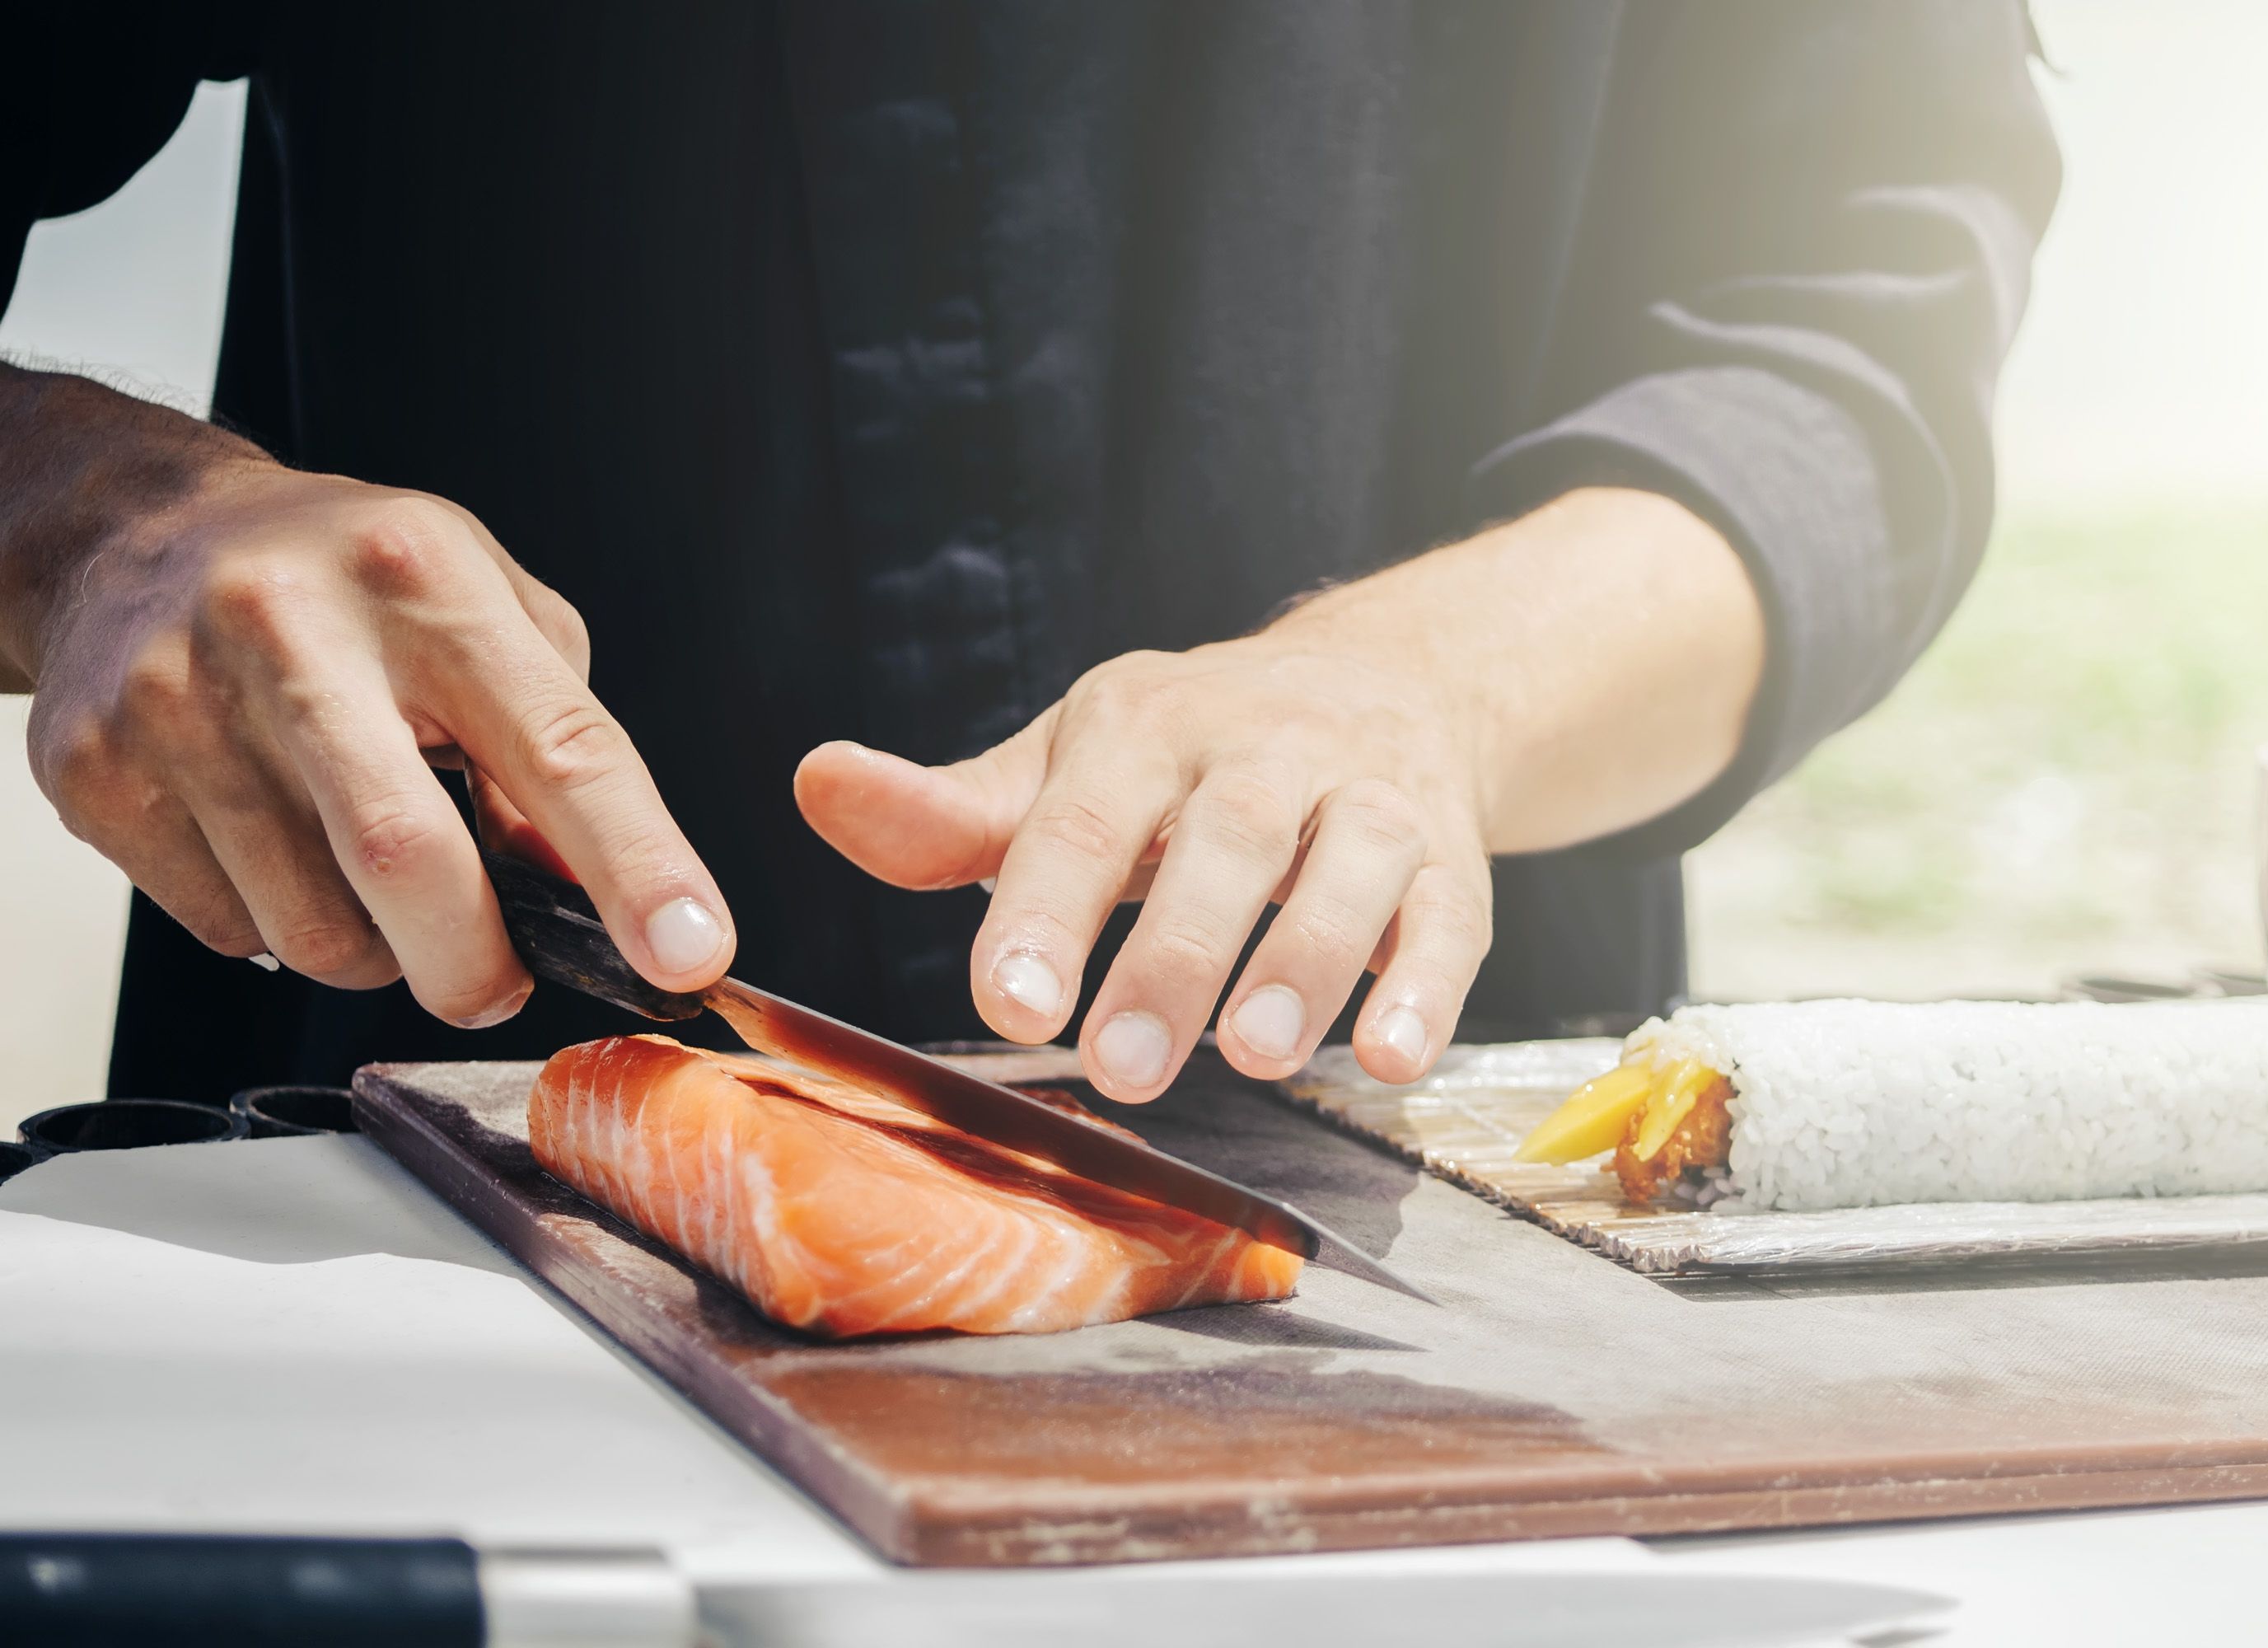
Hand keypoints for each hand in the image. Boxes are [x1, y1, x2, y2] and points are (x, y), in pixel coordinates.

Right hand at [2, 372, 733, 1021]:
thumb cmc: (349, 581)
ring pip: (313, 929)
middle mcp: (294, 630)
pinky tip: (277, 846)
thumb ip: (558, 743)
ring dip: (375, 952)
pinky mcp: (97, 771)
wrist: (142, 533)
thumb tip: (597, 892)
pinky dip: (278, 929)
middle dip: (475, 965)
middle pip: (410, 862)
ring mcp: (179, 700)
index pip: (559, 748)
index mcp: (425, 582)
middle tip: (495, 979)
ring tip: (370, 876)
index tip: (692, 953)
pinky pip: (227, 931)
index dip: (637, 867)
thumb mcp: (488, 612)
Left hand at [802, 642, 1487, 1099]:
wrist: (1384, 682)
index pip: (1086, 816)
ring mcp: (1368, 794)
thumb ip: (952, 810)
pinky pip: (1448, 918)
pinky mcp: (1449, 855)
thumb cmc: (1187, 754)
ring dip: (1302, 962)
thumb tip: (818, 784)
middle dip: (1173, 956)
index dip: (1047, 910)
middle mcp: (1262, 746)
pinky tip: (1388, 1059)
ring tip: (1252, 1058)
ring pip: (1347, 866)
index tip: (1012, 1005)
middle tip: (1121, 1070)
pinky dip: (1424, 987)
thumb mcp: (1066, 766)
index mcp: (1144, 723)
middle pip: (1223, 840)